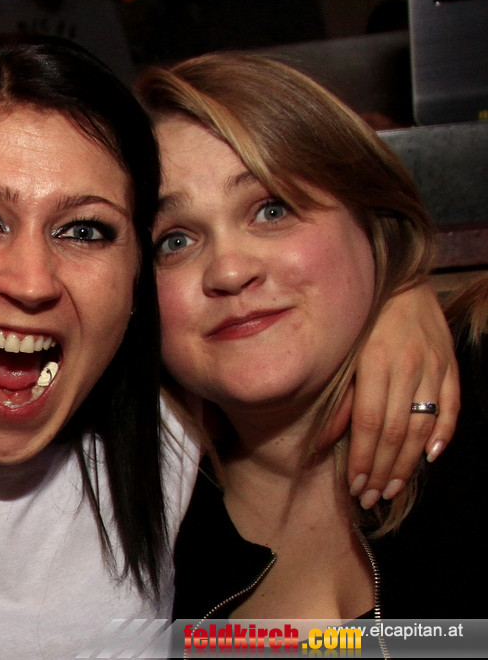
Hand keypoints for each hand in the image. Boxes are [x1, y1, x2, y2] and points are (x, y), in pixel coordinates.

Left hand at [347, 282, 458, 508]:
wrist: (399, 280)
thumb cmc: (359, 320)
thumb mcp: (341, 352)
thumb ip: (338, 395)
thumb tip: (326, 439)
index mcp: (374, 363)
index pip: (371, 424)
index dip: (364, 459)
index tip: (355, 485)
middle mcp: (407, 366)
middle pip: (396, 431)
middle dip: (383, 470)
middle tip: (371, 497)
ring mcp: (432, 365)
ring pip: (423, 424)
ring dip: (408, 462)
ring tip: (393, 488)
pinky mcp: (449, 363)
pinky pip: (451, 404)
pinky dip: (443, 433)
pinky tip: (431, 457)